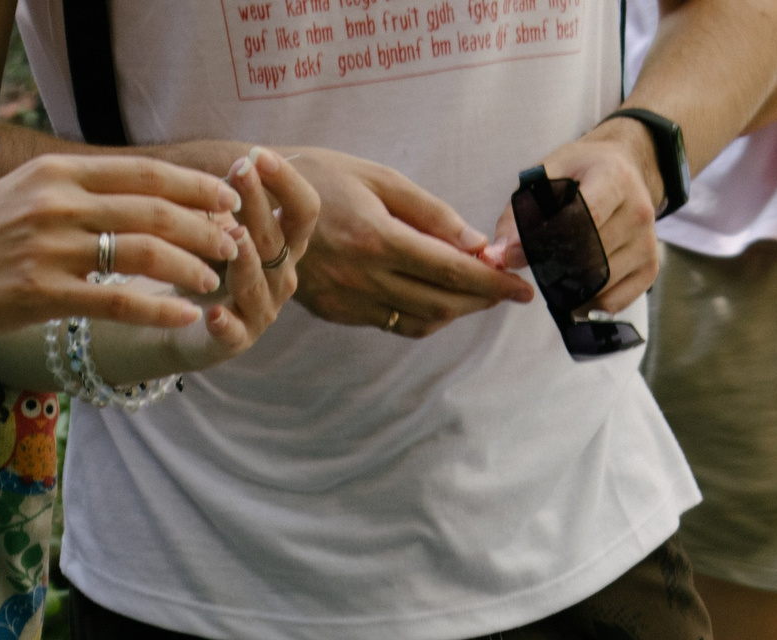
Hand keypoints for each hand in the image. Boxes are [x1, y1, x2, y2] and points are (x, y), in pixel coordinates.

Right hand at [0, 151, 243, 344]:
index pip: (143, 173)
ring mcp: (49, 247)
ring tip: (216, 278)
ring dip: (190, 264)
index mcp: (56, 173)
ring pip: (143, 251)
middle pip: (153, 208)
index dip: (193, 187)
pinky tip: (187, 314)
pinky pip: (116, 299)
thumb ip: (71, 194)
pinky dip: (159, 308)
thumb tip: (126, 198)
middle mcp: (57, 202)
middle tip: (236, 241)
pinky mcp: (40, 292)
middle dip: (204, 226)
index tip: (227, 200)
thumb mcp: (19, 196)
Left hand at [195, 147, 317, 357]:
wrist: (184, 320)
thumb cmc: (209, 265)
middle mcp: (280, 276)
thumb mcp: (219, 226)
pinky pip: (234, 333)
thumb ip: (229, 201)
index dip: (287, 182)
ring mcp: (261, 309)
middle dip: (260, 202)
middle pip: (277, 239)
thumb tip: (242, 163)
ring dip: (246, 259)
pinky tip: (212, 313)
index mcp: (284, 245)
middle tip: (241, 170)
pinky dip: (225, 324)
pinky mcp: (235, 340)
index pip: (302, 211)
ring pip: (258, 283)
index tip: (260, 154)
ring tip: (233, 238)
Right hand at [286, 148, 532, 338]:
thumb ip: (430, 212)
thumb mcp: (377, 178)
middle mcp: (364, 277)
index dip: (492, 282)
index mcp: (377, 238)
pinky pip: (393, 324)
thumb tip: (476, 243)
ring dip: (457, 312)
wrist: (253, 205)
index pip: (451, 270)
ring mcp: (348, 301)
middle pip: (443, 302)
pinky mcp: (337, 313)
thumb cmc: (319, 178)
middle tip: (508, 290)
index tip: (523, 288)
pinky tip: (438, 300)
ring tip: (478, 295)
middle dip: (483, 300)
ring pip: (421, 321)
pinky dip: (425, 317)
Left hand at [484, 119, 661, 314]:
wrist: (626, 168)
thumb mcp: (547, 174)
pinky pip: (616, 301)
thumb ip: (520, 213)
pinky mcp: (650, 267)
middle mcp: (638, 211)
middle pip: (589, 256)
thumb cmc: (581, 171)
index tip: (516, 256)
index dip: (547, 242)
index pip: (585, 218)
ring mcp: (647, 242)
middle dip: (553, 267)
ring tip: (553, 273)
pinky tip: (575, 287)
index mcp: (614, 179)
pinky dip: (589, 302)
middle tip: (534, 265)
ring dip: (569, 287)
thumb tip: (500, 255)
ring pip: (600, 282)